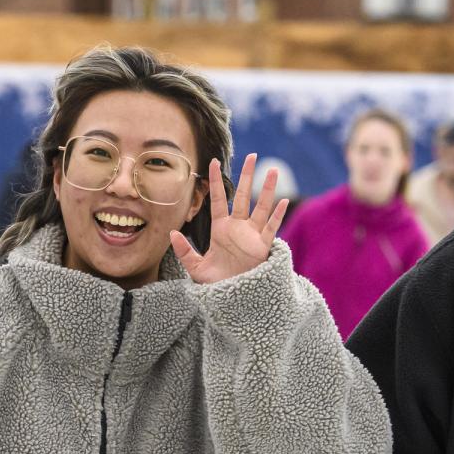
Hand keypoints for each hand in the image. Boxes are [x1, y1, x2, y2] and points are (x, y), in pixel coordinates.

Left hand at [170, 153, 288, 284]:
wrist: (233, 298)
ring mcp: (252, 235)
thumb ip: (184, 251)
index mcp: (221, 229)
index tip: (213, 162)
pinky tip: (282, 201)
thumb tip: (172, 233)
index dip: (216, 181)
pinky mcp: (262, 247)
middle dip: (248, 176)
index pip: (219, 199)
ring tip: (271, 170)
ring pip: (260, 207)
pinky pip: (271, 228)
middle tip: (252, 155)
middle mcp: (238, 228)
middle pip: (244, 196)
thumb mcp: (196, 267)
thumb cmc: (216, 283)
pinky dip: (276, 215)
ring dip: (266, 189)